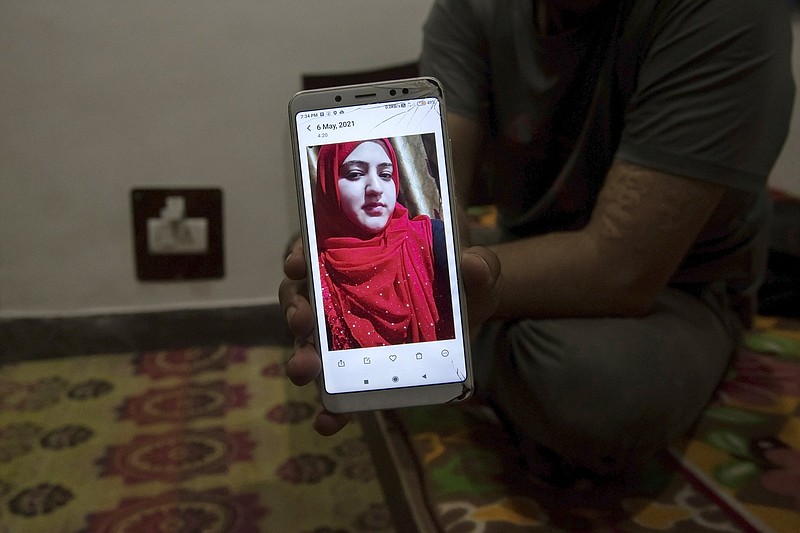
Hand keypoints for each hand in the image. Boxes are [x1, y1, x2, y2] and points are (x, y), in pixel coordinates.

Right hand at [278, 240, 500, 435]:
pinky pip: (338, 389)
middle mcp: (343, 292)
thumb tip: (472, 267)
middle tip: (302, 322)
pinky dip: (329, 407)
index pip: (320, 249)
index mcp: (362, 258)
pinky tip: (327, 422)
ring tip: (305, 370)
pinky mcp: (359, 369)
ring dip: (301, 355)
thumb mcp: (475, 269)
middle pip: (305, 296)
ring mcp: (347, 333)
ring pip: (311, 342)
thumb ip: (478, 266)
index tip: (297, 263)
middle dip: (296, 308)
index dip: (301, 253)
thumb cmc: (462, 284)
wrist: (471, 319)